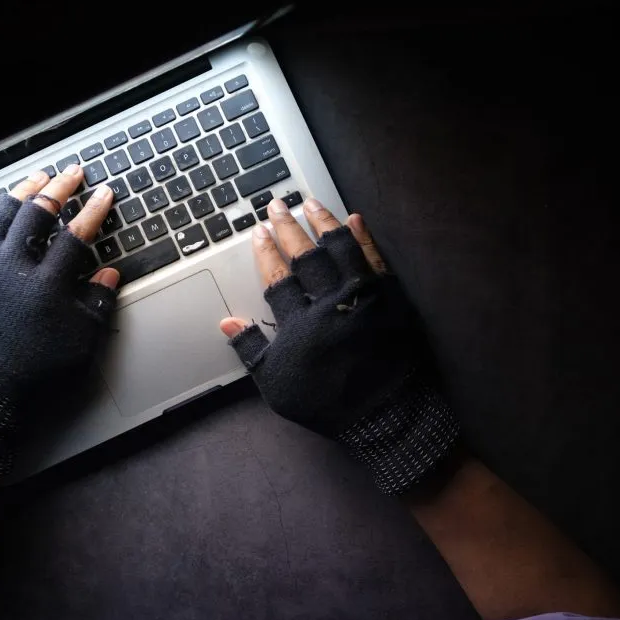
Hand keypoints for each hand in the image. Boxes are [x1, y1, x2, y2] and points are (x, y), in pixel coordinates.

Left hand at [0, 168, 118, 474]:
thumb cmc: (34, 375)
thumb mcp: (80, 344)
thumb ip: (96, 305)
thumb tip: (108, 275)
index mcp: (48, 284)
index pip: (77, 235)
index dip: (94, 211)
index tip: (105, 194)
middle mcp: (13, 267)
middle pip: (38, 213)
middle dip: (60, 189)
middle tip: (74, 173)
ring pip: (1, 213)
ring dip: (21, 192)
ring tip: (37, 179)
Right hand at [220, 198, 459, 494]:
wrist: (386, 416)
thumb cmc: (328, 403)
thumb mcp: (278, 385)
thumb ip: (252, 350)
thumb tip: (227, 322)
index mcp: (300, 324)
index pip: (277, 278)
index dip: (266, 253)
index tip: (258, 232)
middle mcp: (330, 302)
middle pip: (305, 256)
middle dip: (287, 228)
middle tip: (277, 206)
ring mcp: (364, 297)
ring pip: (340, 248)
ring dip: (324, 222)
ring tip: (310, 203)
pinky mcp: (392, 298)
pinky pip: (376, 259)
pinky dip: (364, 237)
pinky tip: (355, 219)